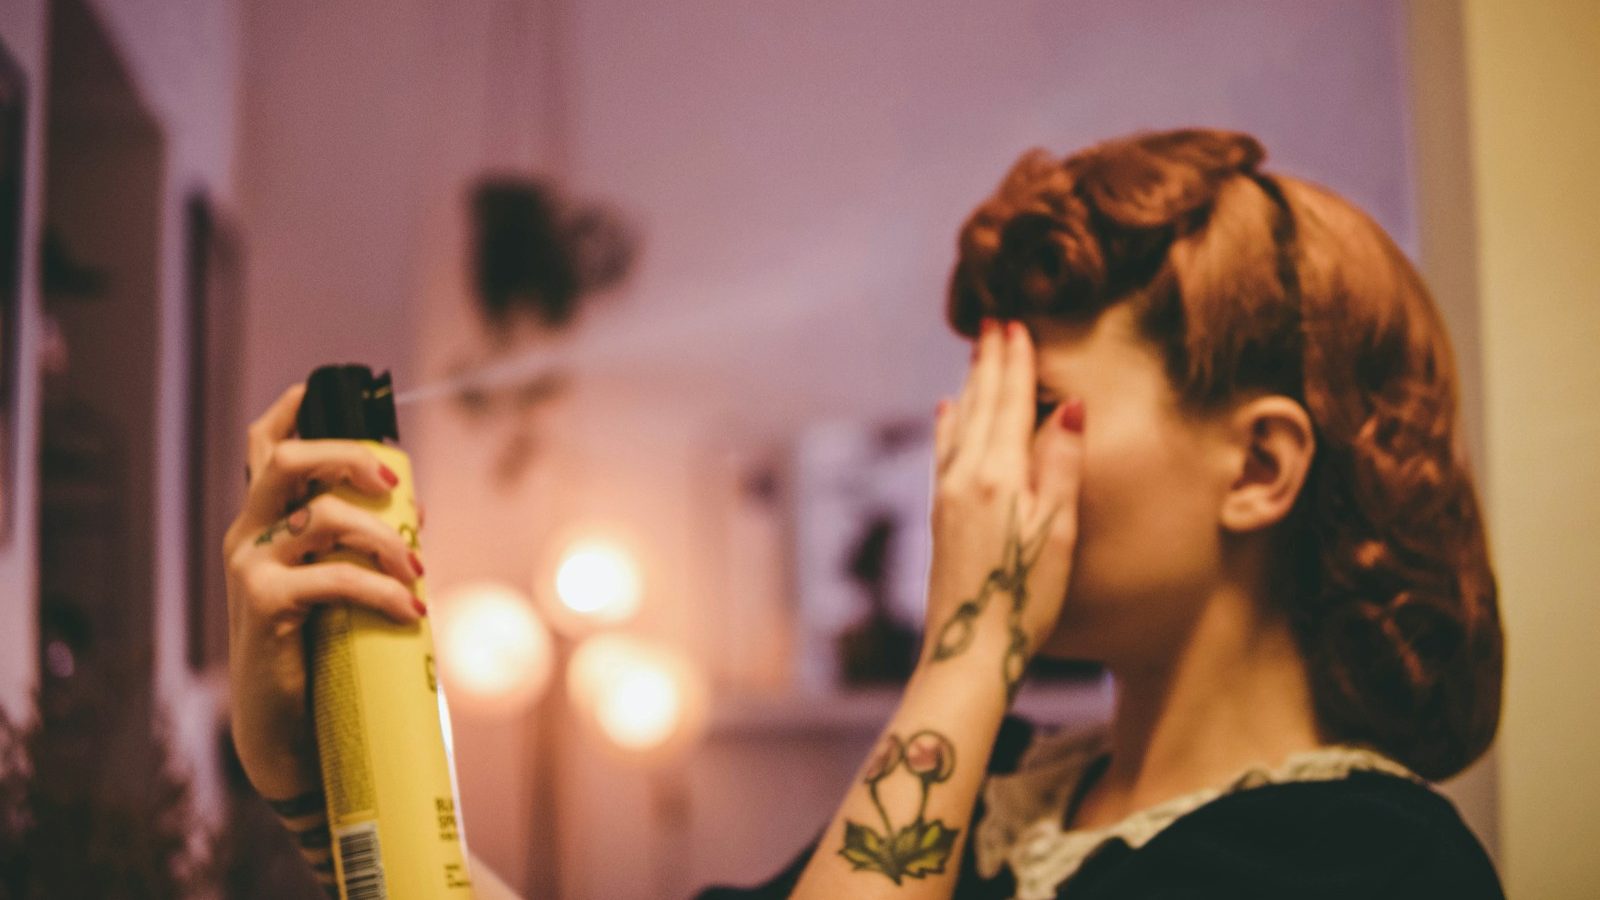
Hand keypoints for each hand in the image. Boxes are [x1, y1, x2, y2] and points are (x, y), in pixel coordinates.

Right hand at [222, 383, 424, 798]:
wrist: (286, 729)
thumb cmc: (318, 651)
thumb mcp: (335, 584)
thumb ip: (358, 543)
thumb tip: (413, 505)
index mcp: (263, 523)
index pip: (262, 449)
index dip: (288, 411)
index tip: (317, 387)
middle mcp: (247, 536)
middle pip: (284, 460)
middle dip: (345, 454)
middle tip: (392, 482)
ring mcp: (250, 568)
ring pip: (322, 516)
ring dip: (384, 538)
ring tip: (417, 572)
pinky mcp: (263, 605)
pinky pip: (333, 578)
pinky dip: (381, 590)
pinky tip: (410, 610)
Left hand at [924, 318, 1084, 700]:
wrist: (968, 646)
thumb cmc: (1025, 595)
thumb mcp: (1057, 530)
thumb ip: (1061, 465)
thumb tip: (1068, 405)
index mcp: (998, 474)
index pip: (1010, 403)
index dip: (1015, 363)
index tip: (1017, 324)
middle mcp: (965, 476)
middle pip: (980, 405)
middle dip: (989, 362)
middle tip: (993, 321)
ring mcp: (947, 495)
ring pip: (959, 423)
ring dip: (970, 385)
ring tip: (975, 354)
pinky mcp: (940, 514)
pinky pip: (945, 449)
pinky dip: (949, 422)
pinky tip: (946, 411)